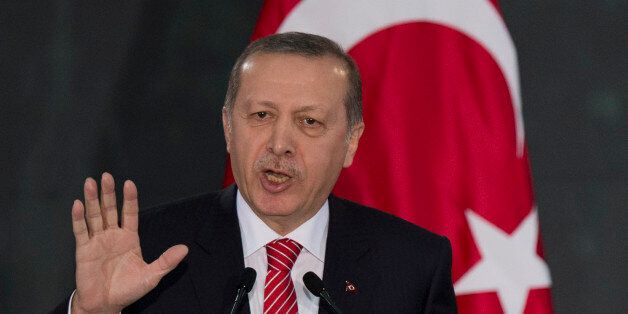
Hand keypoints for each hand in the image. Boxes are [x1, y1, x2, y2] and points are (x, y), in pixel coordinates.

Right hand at [70, 173, 187, 312]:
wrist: (106, 304)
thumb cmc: (128, 289)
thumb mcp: (152, 275)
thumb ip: (166, 261)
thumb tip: (184, 249)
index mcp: (129, 238)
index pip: (130, 213)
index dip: (130, 199)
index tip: (129, 183)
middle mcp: (113, 235)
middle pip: (110, 209)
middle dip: (109, 193)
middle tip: (106, 176)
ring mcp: (98, 241)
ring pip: (95, 215)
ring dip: (92, 200)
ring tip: (90, 183)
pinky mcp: (84, 249)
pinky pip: (81, 230)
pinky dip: (79, 217)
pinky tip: (78, 204)